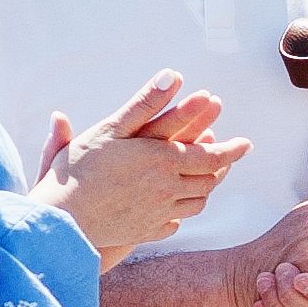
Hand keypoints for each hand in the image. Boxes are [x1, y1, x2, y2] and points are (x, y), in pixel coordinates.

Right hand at [38, 70, 249, 260]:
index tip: (246, 143)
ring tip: (207, 179)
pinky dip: (183, 212)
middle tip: (229, 157)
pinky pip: (176, 223)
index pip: (212, 156)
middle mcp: (167, 190)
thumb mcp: (112, 128)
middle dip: (222, 167)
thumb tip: (174, 74)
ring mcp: (158, 214)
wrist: (61, 218)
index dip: (232, 150)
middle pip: (208, 180)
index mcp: (163, 161)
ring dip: (205, 189)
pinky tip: (178, 207)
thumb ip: (146, 102)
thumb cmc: (78, 169)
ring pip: (197, 203)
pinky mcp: (145, 232)